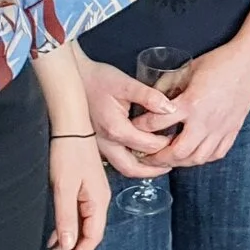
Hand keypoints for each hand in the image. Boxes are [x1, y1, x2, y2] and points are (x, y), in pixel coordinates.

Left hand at [44, 137, 107, 249]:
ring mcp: (90, 195)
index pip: (91, 238)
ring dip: (66, 245)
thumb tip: (68, 246)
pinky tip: (54, 240)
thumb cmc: (67, 154)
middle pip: (87, 236)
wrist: (70, 126)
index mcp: (98, 202)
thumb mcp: (64, 187)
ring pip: (80, 228)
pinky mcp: (81, 190)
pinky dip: (64, 230)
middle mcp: (97, 201)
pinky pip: (75, 217)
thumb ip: (66, 217)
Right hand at [80, 55, 180, 177]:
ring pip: (122, 167)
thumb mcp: (126, 83)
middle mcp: (105, 143)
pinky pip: (115, 160)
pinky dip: (131, 162)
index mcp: (115, 129)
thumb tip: (170, 108)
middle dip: (154, 170)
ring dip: (142, 169)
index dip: (165, 144)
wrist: (73, 80)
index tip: (177, 138)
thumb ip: (149, 96)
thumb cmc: (98, 79)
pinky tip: (142, 153)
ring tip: (160, 163)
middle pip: (132, 168)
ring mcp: (98, 146)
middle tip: (170, 164)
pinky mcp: (96, 145)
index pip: (147, 146)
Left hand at [145, 44, 249, 168]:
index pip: (157, 123)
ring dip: (179, 162)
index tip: (133, 128)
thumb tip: (150, 98)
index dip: (141, 127)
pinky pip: (216, 154)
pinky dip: (202, 158)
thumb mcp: (187, 69)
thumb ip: (167, 85)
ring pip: (197, 158)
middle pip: (177, 152)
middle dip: (157, 158)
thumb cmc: (218, 62)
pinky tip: (193, 153)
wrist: (249, 60)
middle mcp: (205, 121)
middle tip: (146, 156)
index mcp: (191, 103)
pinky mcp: (233, 130)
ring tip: (168, 158)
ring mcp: (221, 128)